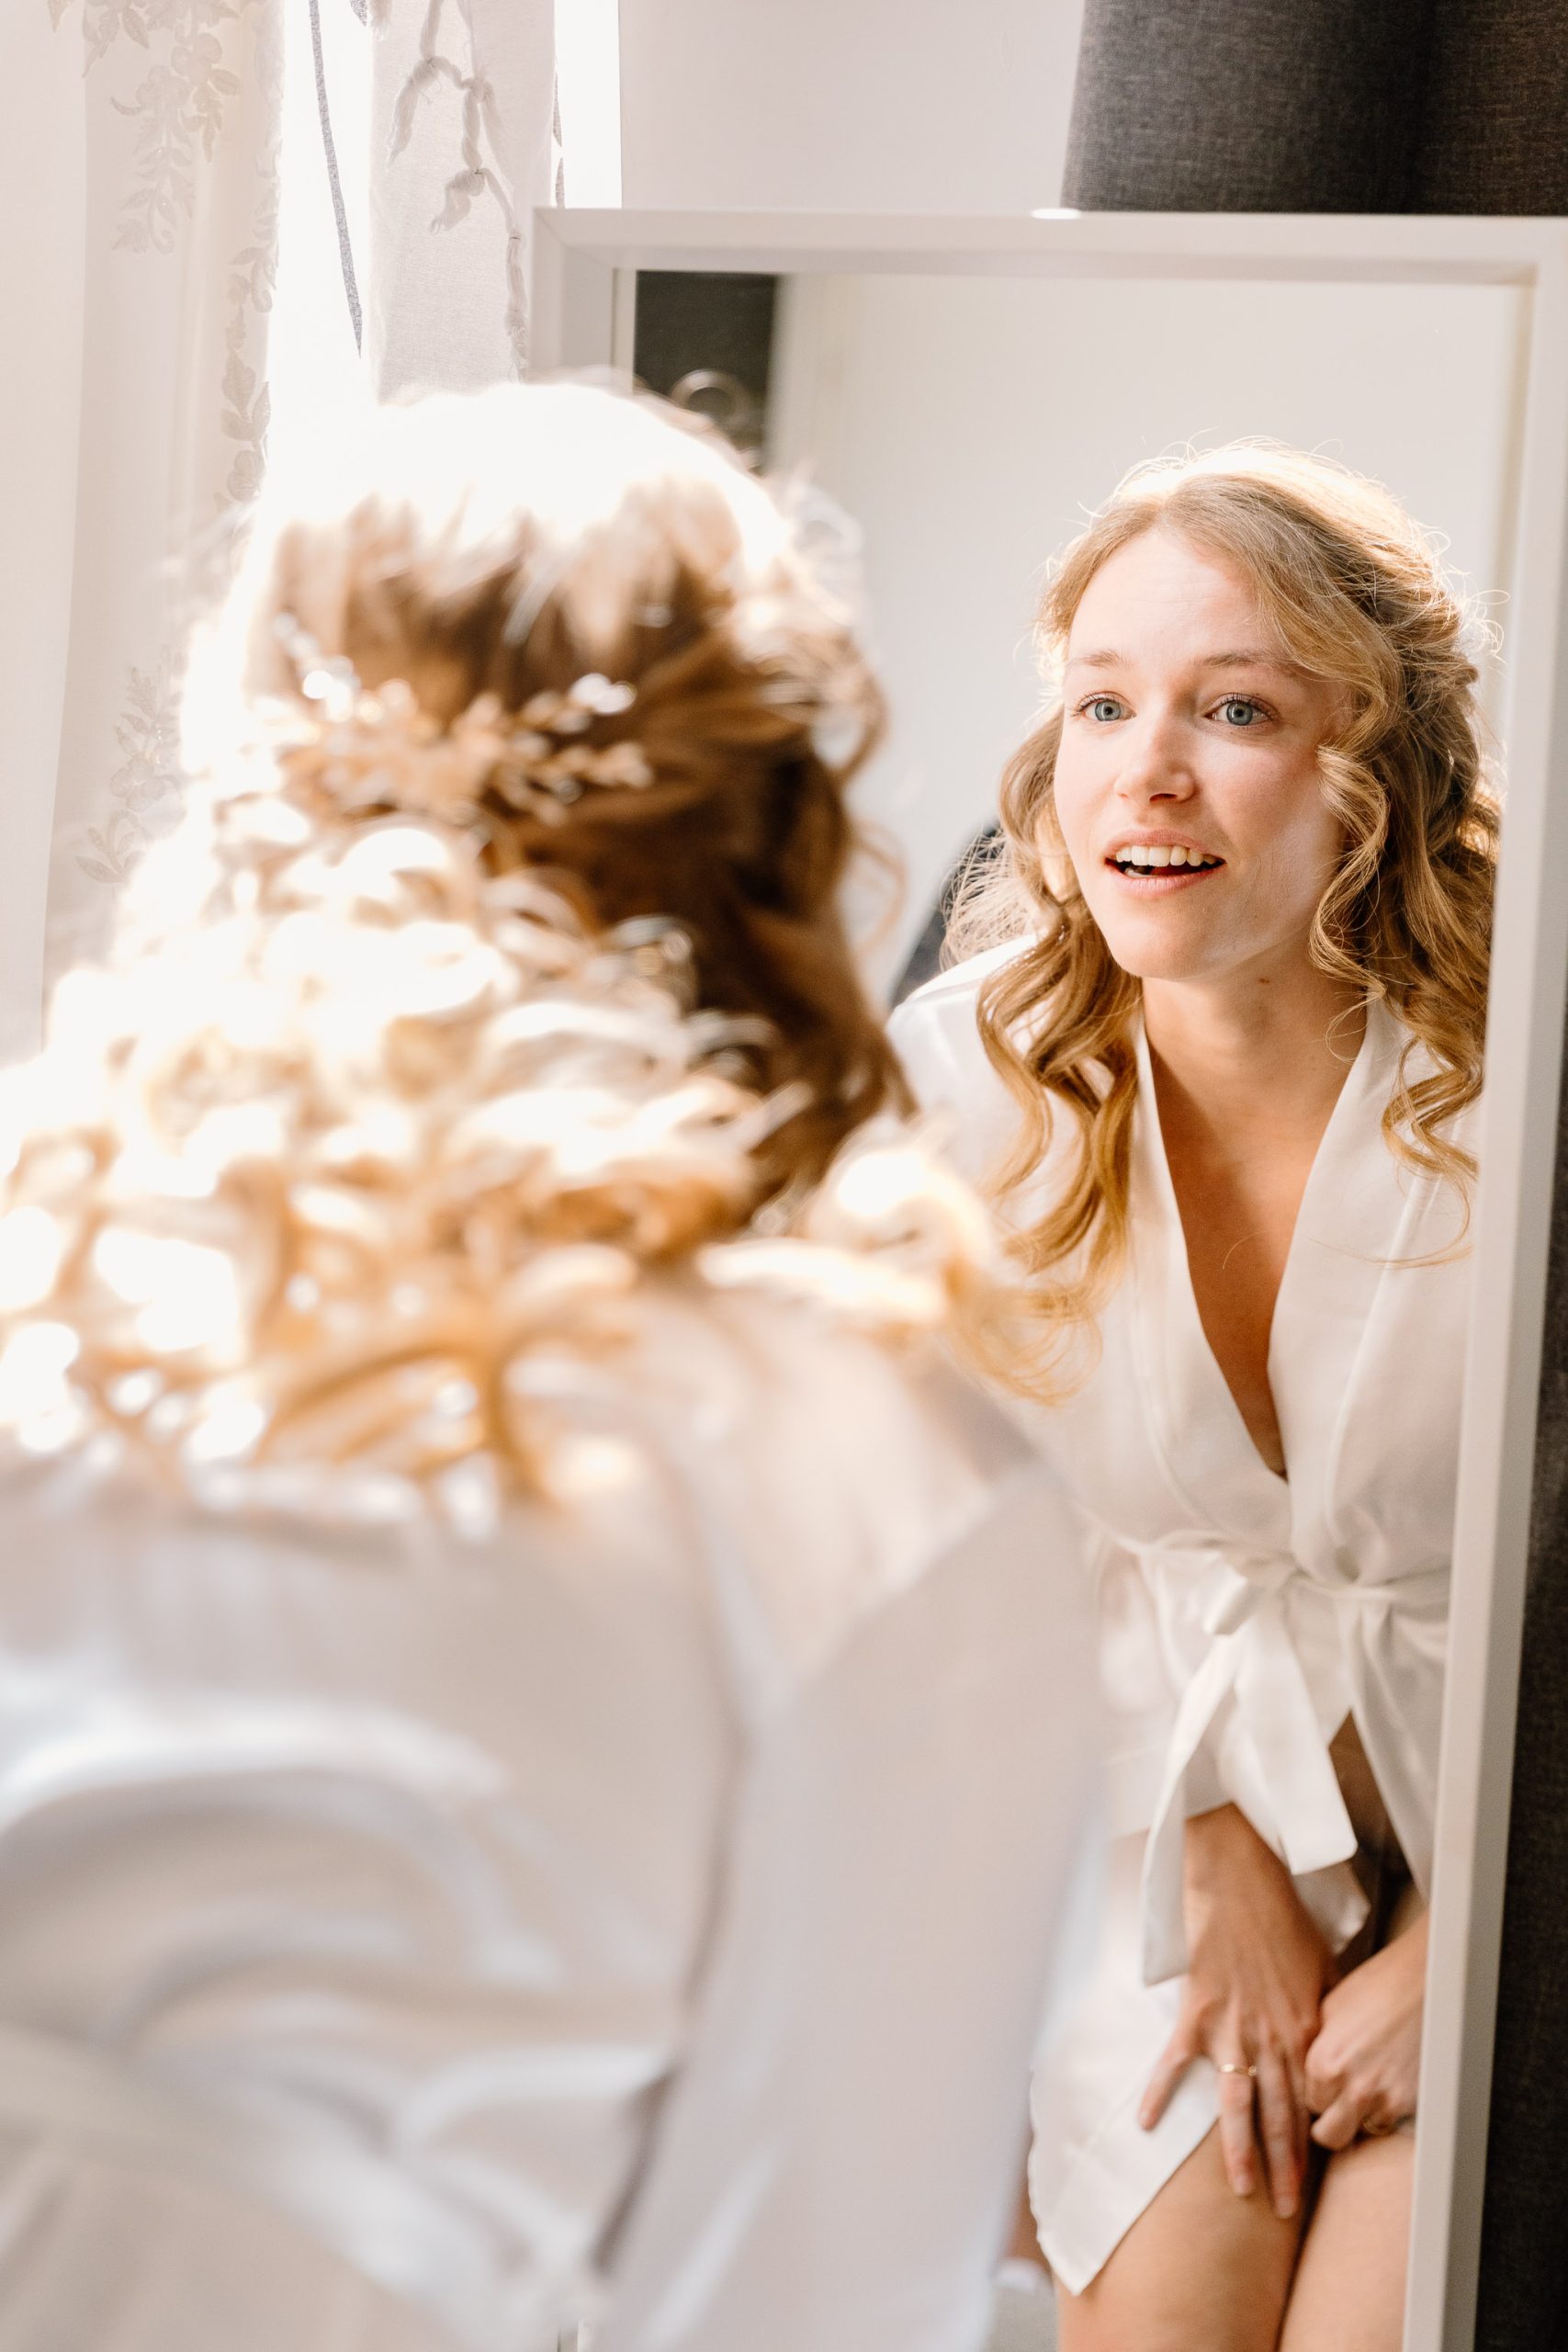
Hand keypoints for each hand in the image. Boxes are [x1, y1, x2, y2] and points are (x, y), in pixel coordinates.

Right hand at [1139, 1803, 1331, 2220]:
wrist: (1241, 1882)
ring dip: (1240, 2152)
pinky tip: (1148, 2124)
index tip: (1310, 2181)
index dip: (1311, 2145)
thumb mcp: (1321, 1969)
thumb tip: (1327, 2044)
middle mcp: (1271, 2040)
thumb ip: (1321, 2013)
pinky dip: (1161, 2094)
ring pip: (1238, 2106)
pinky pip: (1176, 2064)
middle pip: (1280, 2117)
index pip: (1309, 2103)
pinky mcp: (1196, 2013)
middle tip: (1284, 2210)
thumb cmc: (1282, 1919)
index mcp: (1303, 2031)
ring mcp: (1231, 2030)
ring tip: (1243, 2189)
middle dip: (1285, 2169)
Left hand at [1303, 1909, 1426, 2149]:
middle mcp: (1352, 2087)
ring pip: (1361, 2129)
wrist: (1423, 1984)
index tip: (1319, 2088)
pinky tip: (1386, 2083)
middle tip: (1335, 2105)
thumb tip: (1301, 2066)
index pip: (1306, 2103)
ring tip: (1365, 2086)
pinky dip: (1385, 2110)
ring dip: (1360, 2115)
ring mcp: (1384, 2098)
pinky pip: (1389, 2121)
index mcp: (1324, 2063)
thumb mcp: (1328, 2010)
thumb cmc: (1375, 1986)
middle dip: (1330, 2121)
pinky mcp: (1411, 2102)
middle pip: (1329, 2134)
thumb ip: (1313, 2047)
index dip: (1314, 2094)